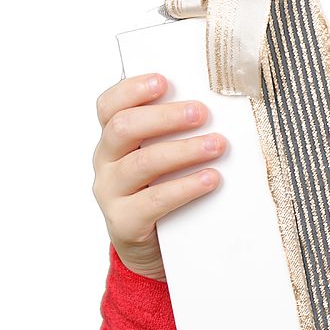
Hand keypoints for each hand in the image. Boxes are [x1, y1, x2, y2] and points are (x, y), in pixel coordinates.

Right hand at [92, 73, 226, 280]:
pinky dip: (185, 187)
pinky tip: (211, 179)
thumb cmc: (166, 189)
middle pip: (123, 128)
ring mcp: (111, 193)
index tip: (164, 81)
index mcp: (114, 139)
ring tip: (217, 145)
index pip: (109, 106)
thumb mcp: (167, 157)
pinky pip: (153, 201)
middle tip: (202, 113)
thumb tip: (224, 105)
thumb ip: (179, 132)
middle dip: (165, 117)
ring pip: (141, 164)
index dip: (132, 89)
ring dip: (183, 150)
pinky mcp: (125, 223)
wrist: (155, 249)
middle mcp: (106, 162)